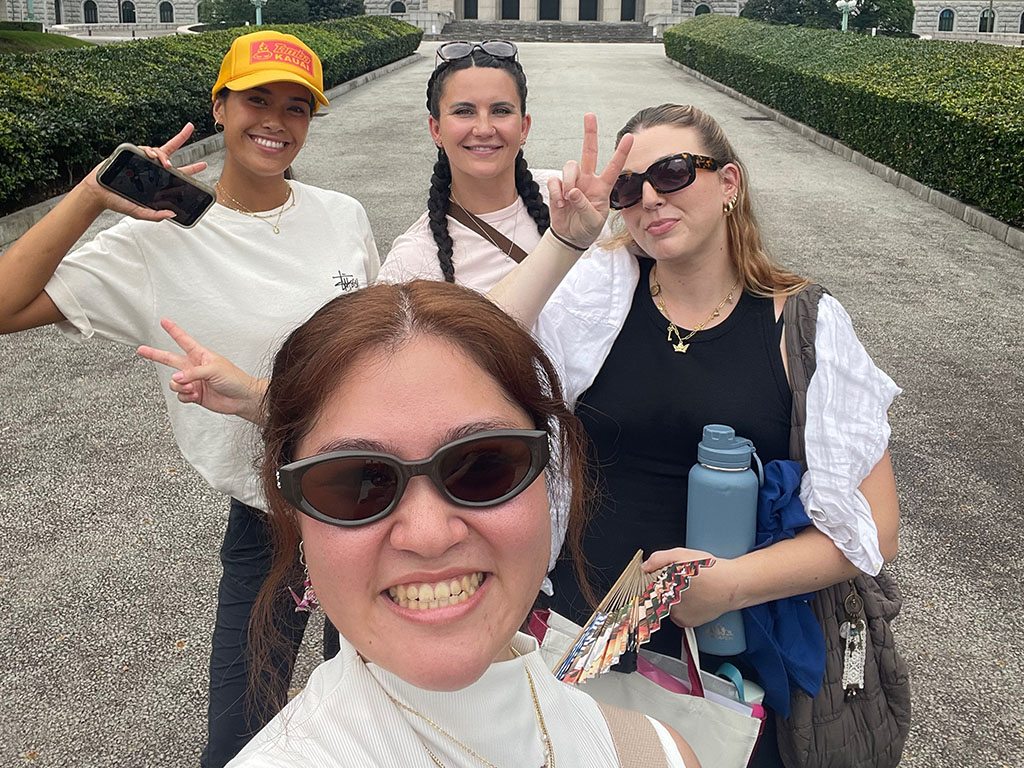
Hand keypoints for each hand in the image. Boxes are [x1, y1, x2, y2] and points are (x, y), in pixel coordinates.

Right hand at [82, 123, 207, 221]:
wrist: (98, 193)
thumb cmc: (119, 202)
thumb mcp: (140, 213)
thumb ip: (155, 215)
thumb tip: (171, 214)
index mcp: (158, 182)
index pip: (178, 173)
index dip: (191, 168)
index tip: (204, 164)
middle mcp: (152, 169)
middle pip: (170, 153)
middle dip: (181, 138)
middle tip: (190, 128)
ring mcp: (142, 160)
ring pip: (158, 150)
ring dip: (164, 154)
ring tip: (167, 164)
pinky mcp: (131, 155)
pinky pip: (144, 149)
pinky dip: (150, 151)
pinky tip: (152, 156)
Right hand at [137, 318, 264, 421]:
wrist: (242, 398)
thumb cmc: (234, 379)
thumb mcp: (213, 369)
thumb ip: (192, 373)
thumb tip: (176, 378)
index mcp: (200, 355)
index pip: (183, 340)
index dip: (173, 330)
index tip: (164, 321)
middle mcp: (194, 367)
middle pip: (169, 359)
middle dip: (155, 354)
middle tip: (142, 350)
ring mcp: (193, 381)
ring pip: (174, 382)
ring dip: (180, 386)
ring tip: (193, 387)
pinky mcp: (194, 394)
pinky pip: (180, 395)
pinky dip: (185, 396)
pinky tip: (195, 395)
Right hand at [546, 113, 632, 249]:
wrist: (570, 237)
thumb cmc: (587, 228)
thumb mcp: (593, 222)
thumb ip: (585, 207)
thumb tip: (573, 191)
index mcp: (603, 187)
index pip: (614, 167)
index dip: (621, 152)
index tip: (630, 137)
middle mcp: (588, 180)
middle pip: (589, 152)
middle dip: (590, 133)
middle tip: (590, 115)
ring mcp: (573, 182)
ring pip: (570, 166)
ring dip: (568, 181)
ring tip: (569, 198)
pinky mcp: (558, 187)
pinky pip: (555, 181)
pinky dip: (557, 192)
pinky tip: (561, 203)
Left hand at [643, 547, 737, 628]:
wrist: (732, 585)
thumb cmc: (711, 570)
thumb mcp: (682, 554)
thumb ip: (659, 559)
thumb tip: (645, 566)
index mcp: (665, 586)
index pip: (647, 588)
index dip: (652, 582)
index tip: (658, 580)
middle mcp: (669, 604)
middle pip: (656, 596)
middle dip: (664, 588)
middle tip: (680, 580)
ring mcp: (678, 615)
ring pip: (667, 606)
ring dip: (672, 598)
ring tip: (690, 589)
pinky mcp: (687, 623)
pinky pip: (677, 615)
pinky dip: (682, 608)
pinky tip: (694, 598)